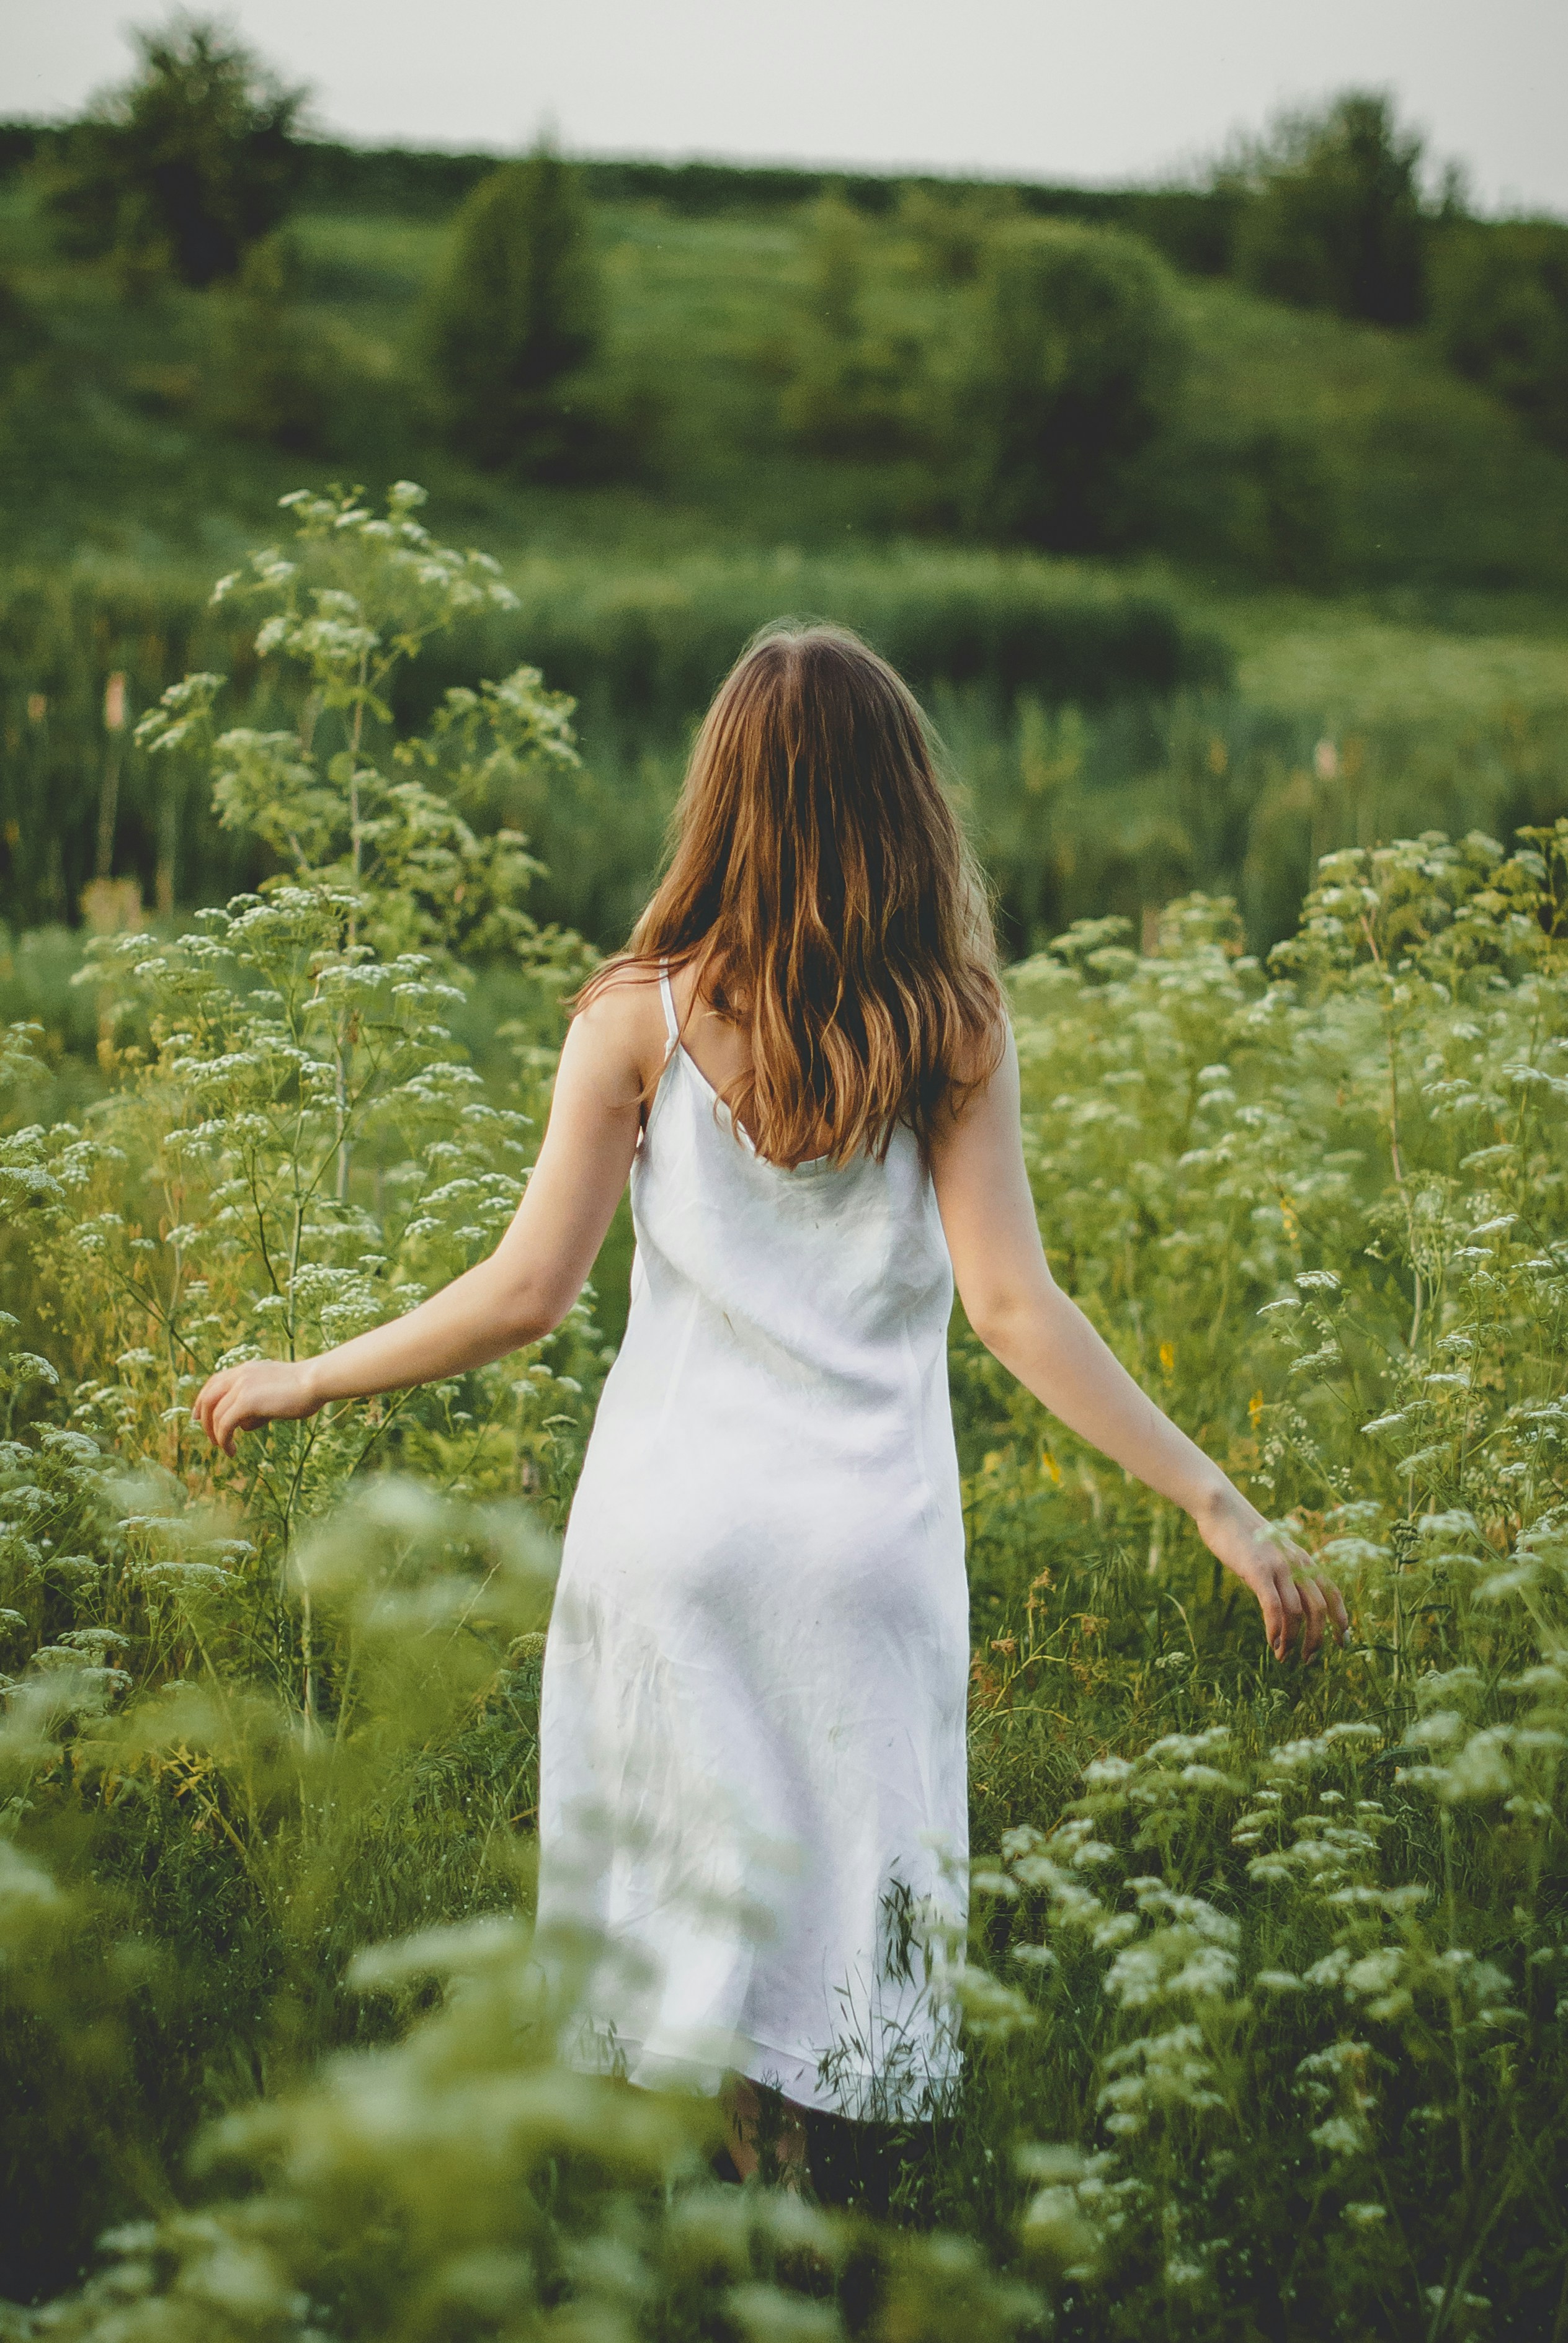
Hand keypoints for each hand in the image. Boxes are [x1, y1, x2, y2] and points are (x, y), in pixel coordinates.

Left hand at [193, 1359, 321, 1456]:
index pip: (214, 1382)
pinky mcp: (246, 1401)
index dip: (202, 1399)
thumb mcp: (275, 1391)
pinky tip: (231, 1450)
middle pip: (207, 1398)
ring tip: (225, 1448)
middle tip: (210, 1438)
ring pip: (215, 1415)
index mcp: (246, 1369)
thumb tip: (245, 1423)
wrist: (315, 1381)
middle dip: (204, 1420)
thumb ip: (258, 1402)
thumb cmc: (304, 1389)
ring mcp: (241, 1387)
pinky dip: (224, 1439)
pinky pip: (225, 1424)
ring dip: (216, 1435)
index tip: (198, 1415)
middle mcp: (239, 1375)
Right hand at [1196, 1486, 1348, 1663]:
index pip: (1333, 1593)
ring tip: (1284, 1656)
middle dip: (1317, 1639)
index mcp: (1304, 1560)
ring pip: (1296, 1613)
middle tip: (1308, 1660)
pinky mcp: (1258, 1571)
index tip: (1342, 1643)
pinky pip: (1274, 1607)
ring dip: (1292, 1640)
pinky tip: (1272, 1642)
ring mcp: (1278, 1567)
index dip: (1341, 1620)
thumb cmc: (1244, 1534)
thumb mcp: (1273, 1553)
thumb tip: (1289, 1603)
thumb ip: (1285, 1573)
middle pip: (1318, 1609)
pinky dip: (1276, 1630)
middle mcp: (1297, 1563)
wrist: (1222, 1509)